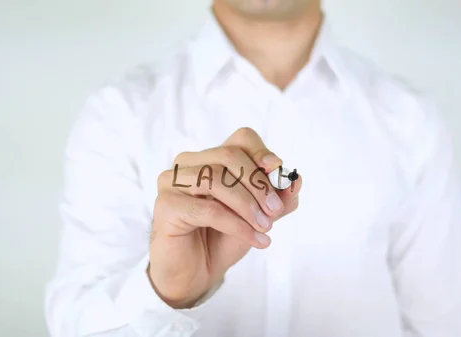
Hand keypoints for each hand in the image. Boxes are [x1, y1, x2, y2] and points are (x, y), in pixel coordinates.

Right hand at [148, 127, 301, 308]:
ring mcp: (172, 182)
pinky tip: (255, 239)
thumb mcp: (258, 217)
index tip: (278, 169)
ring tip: (265, 228)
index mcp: (211, 158)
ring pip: (216, 179)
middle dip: (258, 183)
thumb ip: (278, 199)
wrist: (196, 274)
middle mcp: (189, 164)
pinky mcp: (165, 205)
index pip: (240, 139)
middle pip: (228, 155)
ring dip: (247, 205)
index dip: (261, 151)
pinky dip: (237, 224)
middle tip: (275, 211)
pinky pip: (207, 209)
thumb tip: (295, 180)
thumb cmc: (223, 239)